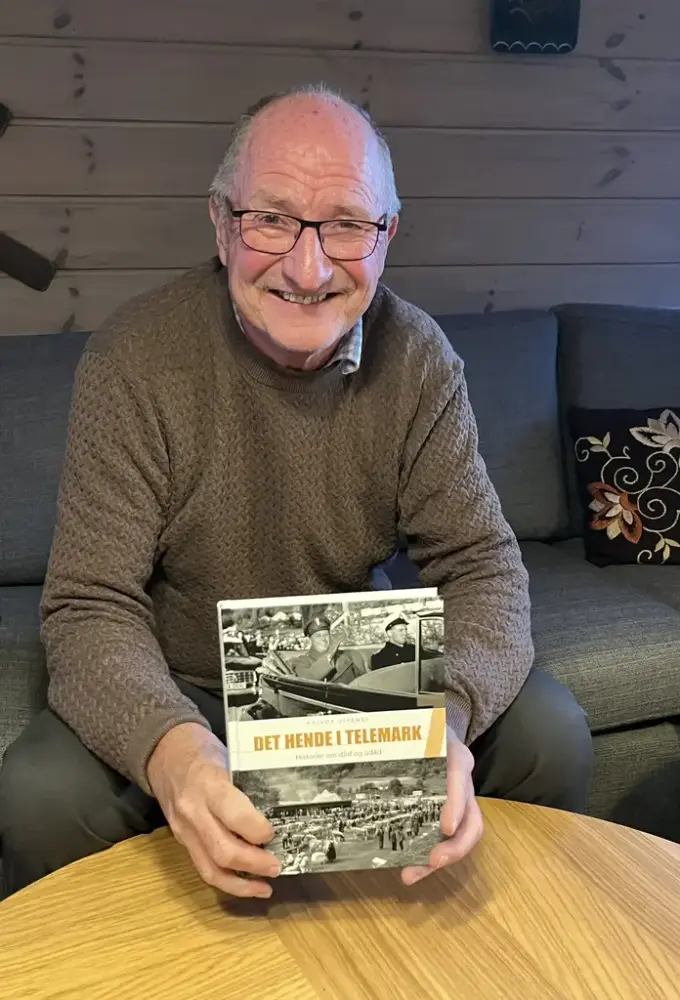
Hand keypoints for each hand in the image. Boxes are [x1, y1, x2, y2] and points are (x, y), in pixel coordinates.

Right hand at [147, 722, 279, 898]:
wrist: (163, 751)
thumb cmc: (202, 750)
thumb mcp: (229, 758)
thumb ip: (248, 784)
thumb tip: (280, 808)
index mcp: (208, 785)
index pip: (234, 816)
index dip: (257, 830)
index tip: (275, 833)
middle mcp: (193, 812)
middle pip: (223, 850)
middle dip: (254, 863)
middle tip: (277, 866)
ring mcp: (184, 830)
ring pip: (210, 869)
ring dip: (241, 884)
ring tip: (265, 886)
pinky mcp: (181, 840)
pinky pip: (203, 868)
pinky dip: (226, 882)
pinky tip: (246, 886)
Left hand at [401, 728, 482, 885]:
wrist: (436, 732)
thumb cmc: (426, 731)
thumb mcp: (420, 726)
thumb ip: (404, 730)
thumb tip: (371, 734)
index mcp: (457, 759)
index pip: (460, 778)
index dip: (456, 804)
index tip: (446, 827)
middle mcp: (463, 786)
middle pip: (473, 822)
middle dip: (456, 847)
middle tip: (434, 861)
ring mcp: (458, 805)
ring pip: (460, 838)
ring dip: (440, 860)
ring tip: (411, 874)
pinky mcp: (445, 816)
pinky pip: (442, 840)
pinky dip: (426, 858)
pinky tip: (408, 868)